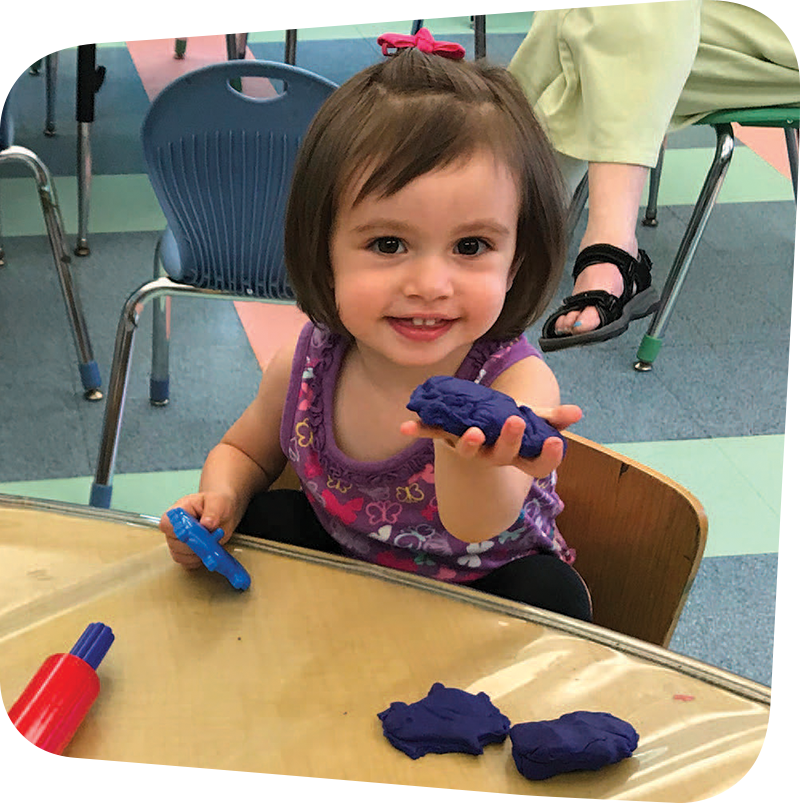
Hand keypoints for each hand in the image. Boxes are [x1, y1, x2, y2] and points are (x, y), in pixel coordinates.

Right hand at [159, 491, 236, 567]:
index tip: (191, 535)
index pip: (167, 524)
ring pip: (180, 555)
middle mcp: (175, 527)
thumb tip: (207, 523)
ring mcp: (178, 540)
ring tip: (211, 544)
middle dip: (194, 544)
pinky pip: (187, 562)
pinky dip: (198, 560)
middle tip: (211, 539)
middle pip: (174, 543)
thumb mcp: (218, 502)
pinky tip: (208, 553)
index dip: (177, 532)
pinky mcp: (186, 551)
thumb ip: (213, 512)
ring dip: (197, 554)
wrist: (224, 511)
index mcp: (179, 510)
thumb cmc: (218, 503)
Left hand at [400, 404, 582, 478]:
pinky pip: (434, 434)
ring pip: (470, 452)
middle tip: (515, 421)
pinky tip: (404, 425)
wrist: (475, 440)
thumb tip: (578, 413)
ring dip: (469, 442)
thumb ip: (552, 420)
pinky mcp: (448, 439)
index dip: (548, 456)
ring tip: (473, 432)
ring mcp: (470, 450)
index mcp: (519, 456)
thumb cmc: (507, 431)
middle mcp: (494, 457)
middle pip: (504, 456)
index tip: (554, 442)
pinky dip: (419, 429)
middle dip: (509, 440)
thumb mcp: (532, 424)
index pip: (538, 465)